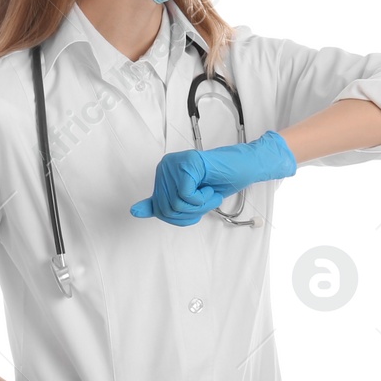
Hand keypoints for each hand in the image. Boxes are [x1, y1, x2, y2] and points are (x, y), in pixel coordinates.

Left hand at [129, 130, 296, 224]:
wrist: (245, 167)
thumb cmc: (222, 181)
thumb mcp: (190, 200)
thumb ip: (163, 204)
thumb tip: (134, 211)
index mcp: (163, 174)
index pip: (159, 209)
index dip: (179, 217)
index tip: (196, 205)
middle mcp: (165, 166)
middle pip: (167, 210)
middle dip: (192, 212)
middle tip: (207, 199)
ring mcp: (175, 164)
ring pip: (176, 204)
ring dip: (200, 206)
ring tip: (209, 193)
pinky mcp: (187, 164)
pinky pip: (186, 196)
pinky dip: (203, 199)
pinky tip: (210, 187)